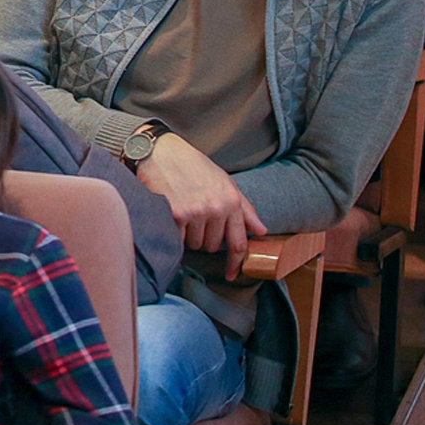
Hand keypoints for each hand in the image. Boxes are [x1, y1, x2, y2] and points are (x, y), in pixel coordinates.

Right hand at [136, 132, 266, 278]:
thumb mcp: (225, 181)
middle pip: (212, 246)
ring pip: (194, 244)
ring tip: (183, 214)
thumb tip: (261, 230)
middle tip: (196, 220)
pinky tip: (172, 218)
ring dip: (189, 236)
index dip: (235, 263)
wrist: (162, 151)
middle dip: (205, 238)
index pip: (238, 243)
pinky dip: (175, 233)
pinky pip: (178, 238)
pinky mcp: (175, 213)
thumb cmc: (194, 165)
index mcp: (231, 202)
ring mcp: (196, 212)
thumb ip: (245, 208)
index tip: (231, 274)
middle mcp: (216, 209)